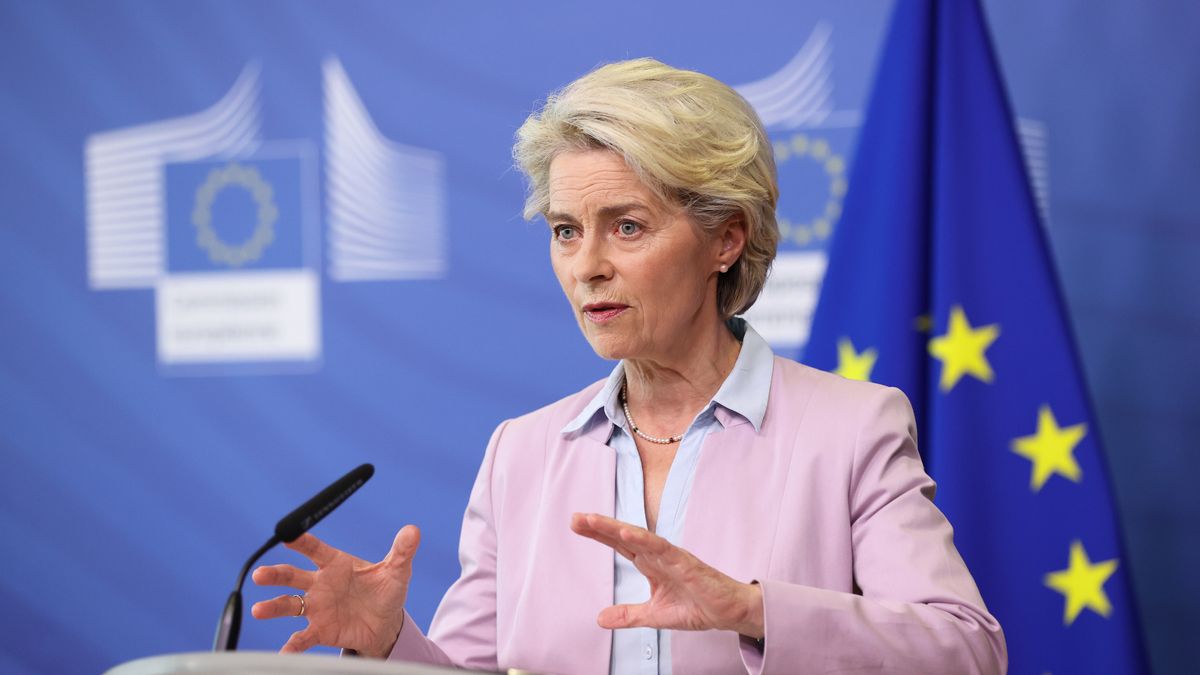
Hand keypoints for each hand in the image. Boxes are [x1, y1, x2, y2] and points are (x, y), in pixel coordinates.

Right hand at [250, 525, 420, 657]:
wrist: (385, 622)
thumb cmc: (385, 590)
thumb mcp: (397, 570)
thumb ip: (401, 551)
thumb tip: (413, 531)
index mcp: (336, 563)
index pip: (316, 549)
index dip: (303, 541)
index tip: (288, 535)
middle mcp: (320, 583)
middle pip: (292, 576)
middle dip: (275, 574)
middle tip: (259, 575)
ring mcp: (317, 607)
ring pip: (289, 605)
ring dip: (273, 607)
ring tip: (258, 609)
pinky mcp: (320, 630)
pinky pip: (302, 638)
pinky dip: (292, 646)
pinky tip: (284, 653)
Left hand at [570, 513, 763, 638]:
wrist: (728, 612)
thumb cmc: (696, 606)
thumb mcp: (654, 615)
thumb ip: (628, 615)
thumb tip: (599, 618)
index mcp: (651, 564)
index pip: (620, 545)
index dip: (599, 535)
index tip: (577, 525)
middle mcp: (658, 555)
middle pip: (624, 536)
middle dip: (599, 526)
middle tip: (576, 518)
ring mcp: (671, 556)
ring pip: (639, 537)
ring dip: (615, 527)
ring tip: (593, 520)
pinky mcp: (685, 562)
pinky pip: (662, 548)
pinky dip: (643, 539)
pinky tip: (626, 532)